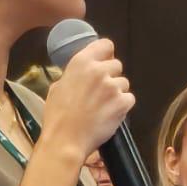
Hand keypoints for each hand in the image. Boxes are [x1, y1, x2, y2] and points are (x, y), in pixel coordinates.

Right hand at [42, 39, 134, 159]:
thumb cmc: (57, 116)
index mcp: (81, 62)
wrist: (66, 140)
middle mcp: (99, 70)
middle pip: (117, 65)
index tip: (103, 63)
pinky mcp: (122, 103)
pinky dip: (123, 107)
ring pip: (124, 83)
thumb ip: (73, 75)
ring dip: (117, 93)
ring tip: (104, 107)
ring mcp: (112, 87)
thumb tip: (81, 75)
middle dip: (111, 77)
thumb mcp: (58, 87)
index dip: (106, 55)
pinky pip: (129, 99)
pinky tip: (111, 114)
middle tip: (101, 92)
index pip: (106, 45)